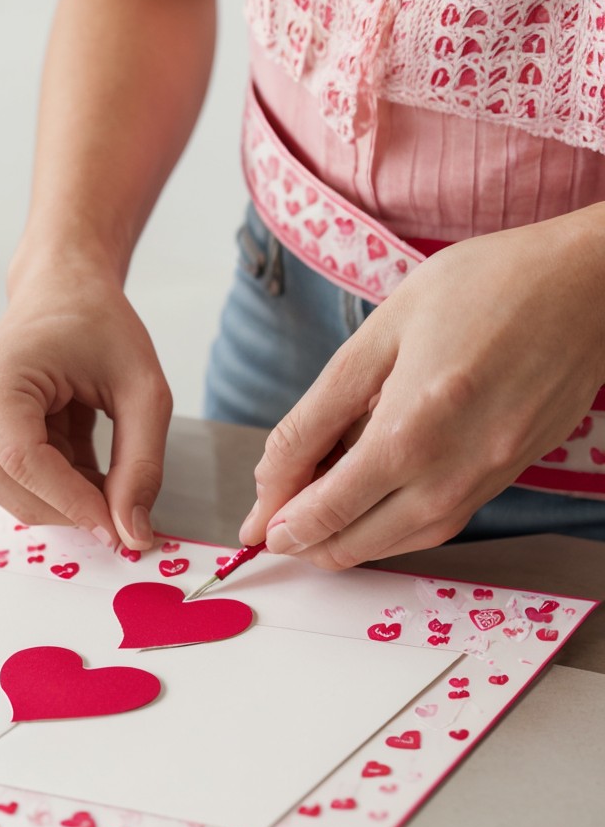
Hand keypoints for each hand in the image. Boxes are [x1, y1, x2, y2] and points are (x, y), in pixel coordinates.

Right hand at [0, 269, 171, 548]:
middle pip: (5, 481)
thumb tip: (132, 532)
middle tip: (121, 518)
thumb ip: (141, 463)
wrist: (69, 287)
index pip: (22, 458)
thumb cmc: (102, 323)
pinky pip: (17, 473)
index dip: (70, 502)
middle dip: (65, 508)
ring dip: (62, 498)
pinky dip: (59, 483)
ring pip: (8, 485)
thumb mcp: (143, 390)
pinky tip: (94, 470)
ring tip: (112, 484)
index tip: (117, 530)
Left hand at [239, 208, 604, 567]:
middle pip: (357, 541)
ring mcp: (487, 483)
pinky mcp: (508, 477)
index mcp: (410, 432)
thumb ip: (321, 410)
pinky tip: (375, 500)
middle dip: (306, 543)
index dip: (278, 522)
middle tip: (275, 525)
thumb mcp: (380, 334)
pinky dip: (394, 526)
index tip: (253, 525)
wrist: (585, 283)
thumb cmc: (483, 287)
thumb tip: (275, 475)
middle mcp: (452, 475)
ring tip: (317, 516)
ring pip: (399, 543)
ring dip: (349, 542)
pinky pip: (439, 524)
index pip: (324, 508)